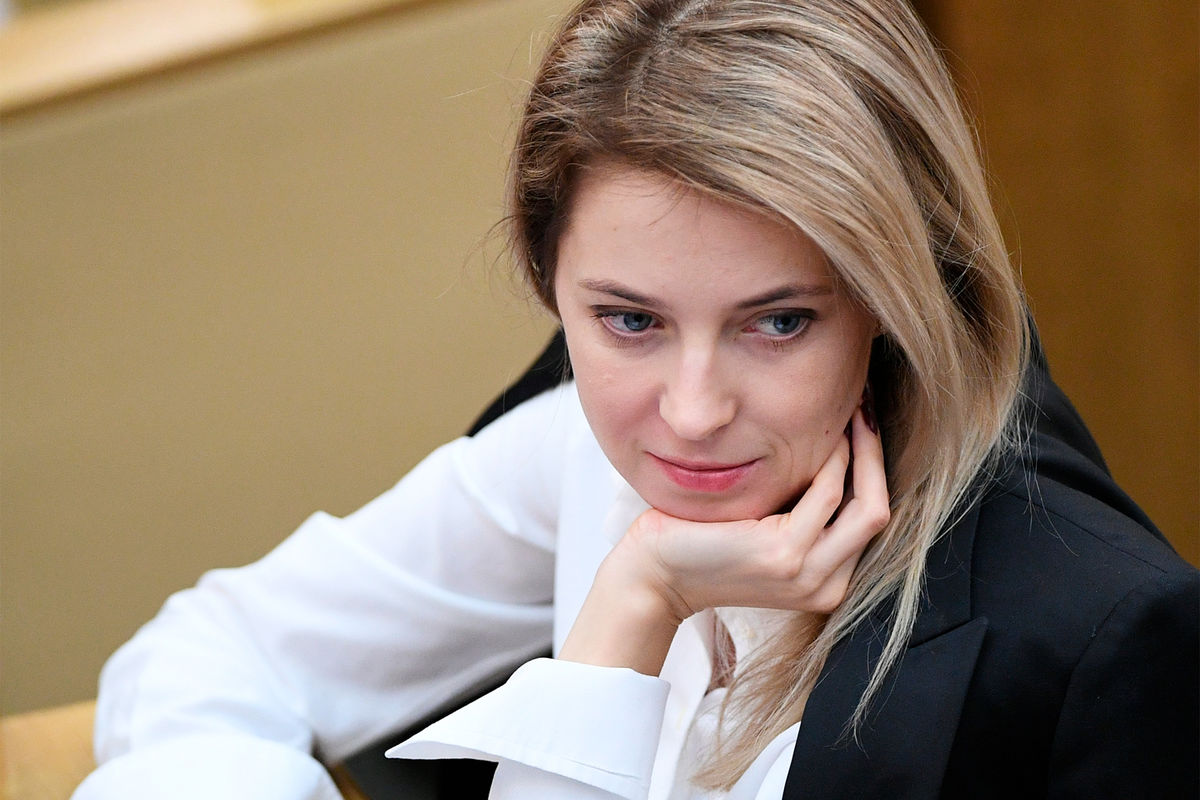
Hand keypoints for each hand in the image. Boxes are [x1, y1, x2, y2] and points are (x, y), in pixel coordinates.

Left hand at [559, 405, 888, 674]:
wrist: (656, 575)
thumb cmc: (703, 542)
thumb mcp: (766, 530)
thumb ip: (801, 508)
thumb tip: (835, 448)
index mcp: (826, 581)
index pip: (871, 520)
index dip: (873, 467)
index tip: (863, 423)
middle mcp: (825, 585)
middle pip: (879, 512)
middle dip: (875, 454)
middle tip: (864, 407)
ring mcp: (807, 573)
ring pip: (865, 504)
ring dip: (859, 450)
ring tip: (848, 410)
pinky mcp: (784, 554)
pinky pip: (826, 495)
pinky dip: (832, 461)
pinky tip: (821, 434)